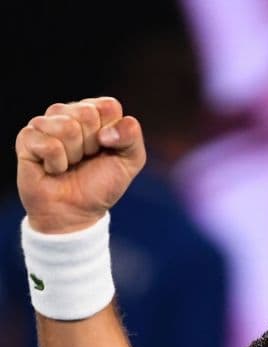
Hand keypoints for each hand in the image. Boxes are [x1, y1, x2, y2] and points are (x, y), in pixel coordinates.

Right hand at [15, 96, 145, 233]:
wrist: (76, 212)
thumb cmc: (101, 184)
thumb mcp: (131, 161)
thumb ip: (132, 136)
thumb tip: (106, 131)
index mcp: (94, 113)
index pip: (108, 106)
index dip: (113, 133)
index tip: (106, 150)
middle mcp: (67, 113)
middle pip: (87, 113)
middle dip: (92, 144)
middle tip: (86, 159)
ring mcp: (45, 123)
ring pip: (67, 127)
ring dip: (74, 155)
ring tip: (70, 164)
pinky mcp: (27, 138)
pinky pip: (48, 144)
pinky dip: (57, 164)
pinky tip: (54, 169)